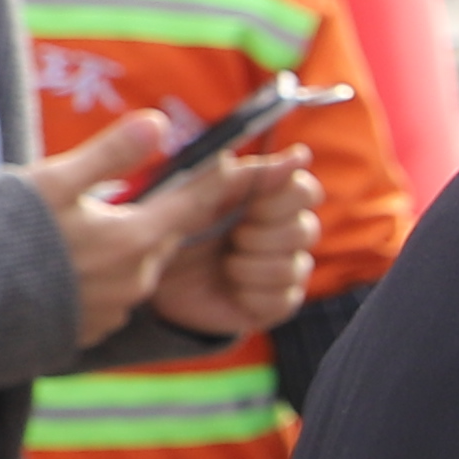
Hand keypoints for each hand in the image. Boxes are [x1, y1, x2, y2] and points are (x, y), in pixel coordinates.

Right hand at [21, 113, 257, 340]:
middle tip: (152, 185)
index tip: (227, 159)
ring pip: (137, 265)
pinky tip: (72, 261)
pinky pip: (110, 293)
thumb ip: (110, 154)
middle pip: (164, 235)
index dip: (211, 180)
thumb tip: (160, 122)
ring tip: (97, 222)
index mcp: (133, 241)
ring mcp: (111, 312)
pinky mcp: (86, 330)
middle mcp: (134, 282)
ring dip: (128, 242)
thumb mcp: (51, 183)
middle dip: (163, 210)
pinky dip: (102, 272)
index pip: (193, 204)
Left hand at [153, 150, 323, 340]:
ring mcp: (282, 270)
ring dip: (251, 267)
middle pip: (307, 230)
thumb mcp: (205, 196)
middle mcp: (284, 233)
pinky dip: (251, 295)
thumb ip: (250, 173)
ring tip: (224, 266)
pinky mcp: (274, 304)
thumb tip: (300, 154)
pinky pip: (283, 300)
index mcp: (269, 200)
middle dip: (263, 236)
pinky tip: (231, 289)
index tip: (251, 207)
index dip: (283, 200)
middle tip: (233, 237)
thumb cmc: (177, 228)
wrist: (152, 278)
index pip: (306, 191)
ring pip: (295, 267)